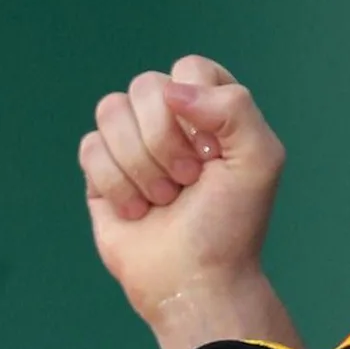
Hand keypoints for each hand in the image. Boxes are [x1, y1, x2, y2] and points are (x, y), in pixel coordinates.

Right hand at [81, 55, 295, 348]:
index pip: (189, 69)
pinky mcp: (101, 170)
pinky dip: (116, 184)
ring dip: (140, 165)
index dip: (197, 110)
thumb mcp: (259, 160)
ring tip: (164, 198)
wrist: (194, 279)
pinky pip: (90, 147)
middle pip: (144, 86)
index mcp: (211, 108)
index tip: (213, 153)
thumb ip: (234, 107)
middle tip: (189, 181)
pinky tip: (137, 210)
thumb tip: (172, 91)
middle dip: (166, 142)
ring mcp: (132, 142)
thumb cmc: (231, 223)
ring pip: (110, 111)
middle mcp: (170, 118)